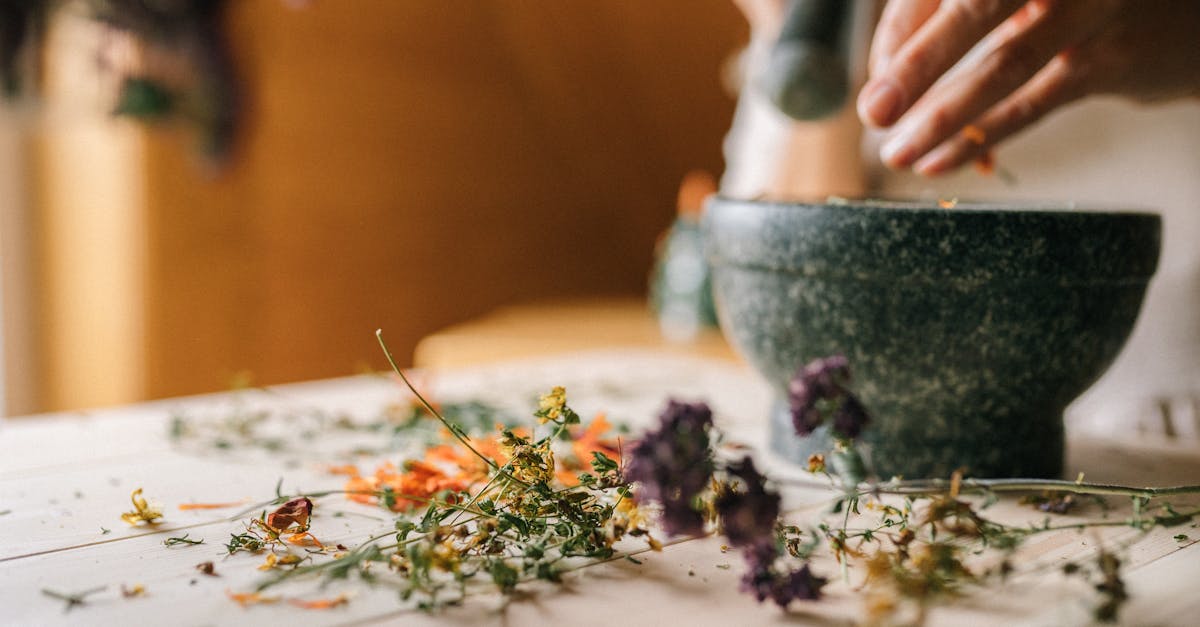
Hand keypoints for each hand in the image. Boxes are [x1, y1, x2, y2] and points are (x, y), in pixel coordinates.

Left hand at [857, 0, 1199, 175]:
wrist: (1183, 12)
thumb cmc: (1077, 0)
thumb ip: (948, 14)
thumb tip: (885, 69)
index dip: (899, 33)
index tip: (878, 78)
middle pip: (971, 8)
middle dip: (913, 67)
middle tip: (874, 111)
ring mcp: (1091, 6)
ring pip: (1004, 64)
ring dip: (942, 117)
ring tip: (897, 152)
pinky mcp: (1113, 57)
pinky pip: (1034, 103)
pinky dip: (981, 137)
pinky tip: (939, 161)